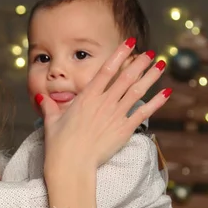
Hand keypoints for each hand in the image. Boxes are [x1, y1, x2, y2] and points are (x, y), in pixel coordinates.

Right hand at [39, 40, 169, 179]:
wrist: (71, 164)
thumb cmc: (59, 145)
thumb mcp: (51, 122)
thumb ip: (50, 106)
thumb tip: (42, 97)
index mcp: (86, 97)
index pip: (106, 70)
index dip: (120, 54)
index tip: (130, 43)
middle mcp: (104, 102)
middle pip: (126, 77)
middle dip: (140, 62)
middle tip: (150, 52)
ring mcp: (116, 115)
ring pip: (137, 90)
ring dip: (151, 76)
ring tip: (161, 64)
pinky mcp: (124, 130)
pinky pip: (144, 112)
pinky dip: (156, 102)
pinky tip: (166, 92)